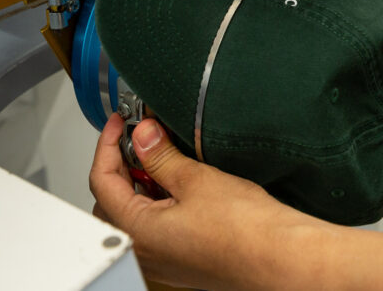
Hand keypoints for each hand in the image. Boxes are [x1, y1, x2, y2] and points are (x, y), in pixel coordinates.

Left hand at [89, 115, 329, 290]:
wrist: (280, 258)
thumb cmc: (245, 231)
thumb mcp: (196, 179)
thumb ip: (161, 155)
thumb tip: (143, 136)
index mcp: (137, 232)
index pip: (102, 180)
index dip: (108, 144)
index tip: (122, 123)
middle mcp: (144, 252)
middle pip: (112, 199)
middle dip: (122, 163)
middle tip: (140, 136)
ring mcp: (162, 259)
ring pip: (135, 213)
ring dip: (142, 182)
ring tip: (165, 154)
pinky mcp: (182, 258)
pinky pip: (156, 226)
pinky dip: (159, 200)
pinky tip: (181, 182)